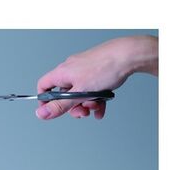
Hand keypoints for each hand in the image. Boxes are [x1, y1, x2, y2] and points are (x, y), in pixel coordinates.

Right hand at [36, 35, 157, 119]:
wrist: (128, 55)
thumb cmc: (105, 67)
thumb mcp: (79, 93)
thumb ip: (60, 105)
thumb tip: (41, 113)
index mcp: (62, 73)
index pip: (44, 86)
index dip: (45, 100)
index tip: (52, 110)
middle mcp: (71, 70)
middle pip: (64, 94)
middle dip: (73, 106)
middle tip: (82, 112)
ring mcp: (84, 71)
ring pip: (79, 93)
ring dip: (87, 104)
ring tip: (96, 105)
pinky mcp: (96, 72)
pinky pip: (91, 89)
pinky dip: (95, 99)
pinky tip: (102, 106)